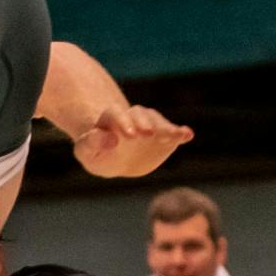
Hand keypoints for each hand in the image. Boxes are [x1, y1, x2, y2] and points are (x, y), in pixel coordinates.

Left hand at [72, 105, 193, 177]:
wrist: (116, 160)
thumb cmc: (98, 155)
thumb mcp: (87, 152)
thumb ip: (91, 143)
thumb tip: (109, 139)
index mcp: (111, 119)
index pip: (116, 114)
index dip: (123, 123)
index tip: (130, 136)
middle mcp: (133, 118)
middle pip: (139, 114)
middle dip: (145, 123)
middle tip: (149, 134)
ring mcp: (150, 126)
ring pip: (157, 121)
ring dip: (165, 127)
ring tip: (173, 135)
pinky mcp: (165, 137)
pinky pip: (174, 132)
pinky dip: (181, 133)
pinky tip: (188, 135)